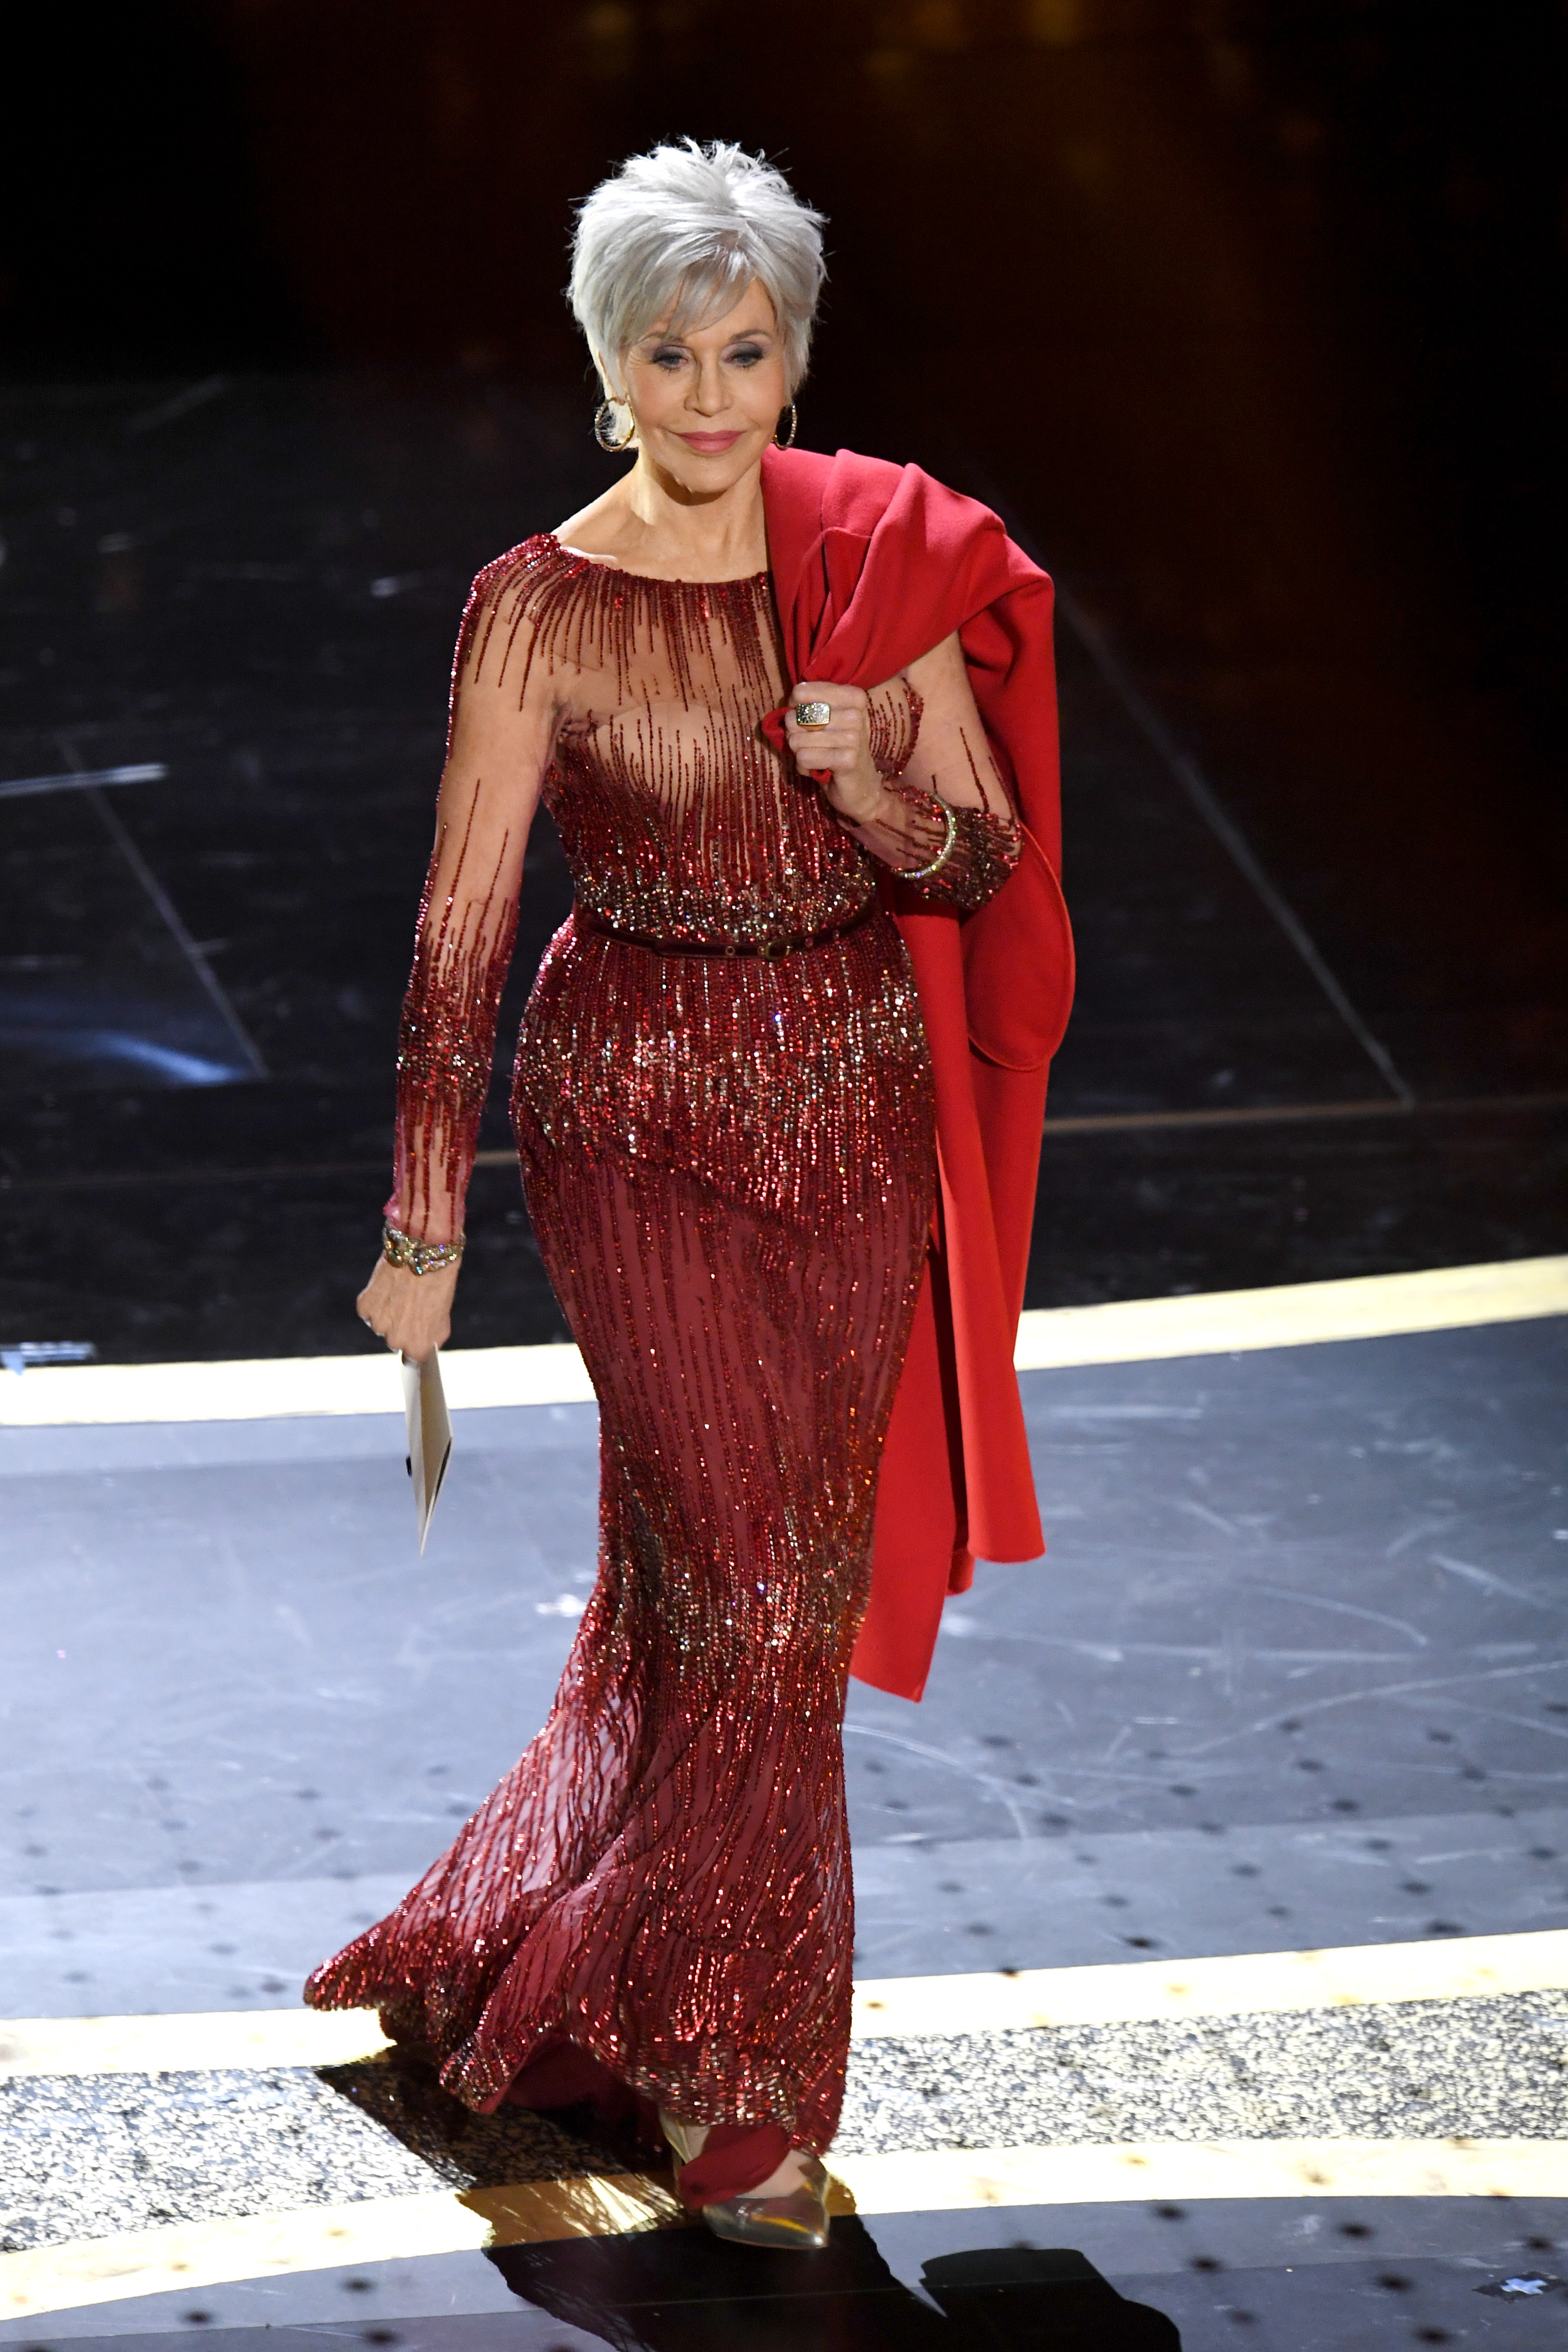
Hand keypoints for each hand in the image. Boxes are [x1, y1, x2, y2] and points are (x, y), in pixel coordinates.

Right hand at [357, 1255, 457, 1361]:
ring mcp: (378, 1325)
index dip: (416, 1342)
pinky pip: (368, 1311)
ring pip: (380, 1325)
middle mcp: (396, 1341)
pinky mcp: (365, 1307)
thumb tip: (427, 1344)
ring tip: (401, 1293)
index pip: (413, 1358)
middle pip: (395, 1340)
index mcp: (418, 1347)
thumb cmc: (438, 1282)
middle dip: (401, 1327)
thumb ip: (432, 1335)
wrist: (423, 1254)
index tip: (417, 1333)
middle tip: (411, 1305)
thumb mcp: (443, 1315)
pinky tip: (389, 1286)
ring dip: (387, 1314)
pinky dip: (375, 1301)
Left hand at [783, 681, 883, 825]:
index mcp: (853, 697)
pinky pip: (803, 757)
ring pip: (796, 739)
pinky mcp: (847, 760)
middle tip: (812, 744)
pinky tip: (819, 768)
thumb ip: (808, 705)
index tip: (804, 719)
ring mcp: (853, 737)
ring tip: (817, 757)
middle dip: (794, 735)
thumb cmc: (838, 748)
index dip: (793, 708)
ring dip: (799, 753)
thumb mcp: (828, 719)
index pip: (801, 692)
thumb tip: (787, 707)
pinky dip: (804, 767)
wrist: (861, 785)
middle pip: (795, 717)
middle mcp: (855, 713)